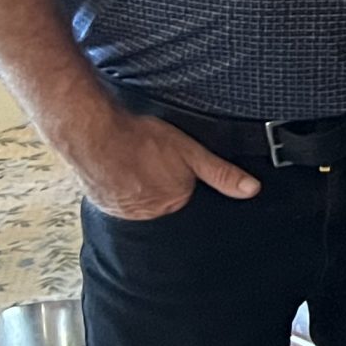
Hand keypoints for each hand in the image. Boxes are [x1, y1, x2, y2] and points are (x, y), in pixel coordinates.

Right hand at [67, 106, 259, 218]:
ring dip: (136, 183)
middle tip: (149, 158)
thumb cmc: (141, 139)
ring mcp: (123, 210)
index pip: (184, 193)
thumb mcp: (192, 152)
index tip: (168, 161)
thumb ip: (221, 173)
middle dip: (158, 180)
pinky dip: (117, 184)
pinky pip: (115, 197)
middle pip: (161, 197)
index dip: (178, 175)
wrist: (94, 133)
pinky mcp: (102, 203)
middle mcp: (149, 212)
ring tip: (132, 161)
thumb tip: (252, 190)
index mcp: (173, 202)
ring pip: (138, 197)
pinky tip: (117, 168)